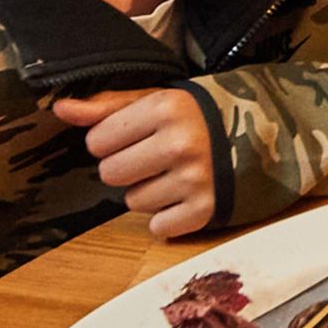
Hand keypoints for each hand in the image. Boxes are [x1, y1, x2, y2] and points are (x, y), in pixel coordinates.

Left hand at [54, 88, 216, 237]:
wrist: (266, 138)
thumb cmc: (201, 118)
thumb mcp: (159, 100)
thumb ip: (108, 106)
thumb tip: (60, 109)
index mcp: (167, 107)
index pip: (98, 141)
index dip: (114, 140)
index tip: (140, 137)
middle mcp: (181, 143)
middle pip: (111, 174)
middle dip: (129, 168)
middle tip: (157, 158)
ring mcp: (196, 179)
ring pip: (133, 202)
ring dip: (149, 193)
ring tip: (175, 176)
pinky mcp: (207, 210)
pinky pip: (158, 228)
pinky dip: (169, 218)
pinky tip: (186, 197)